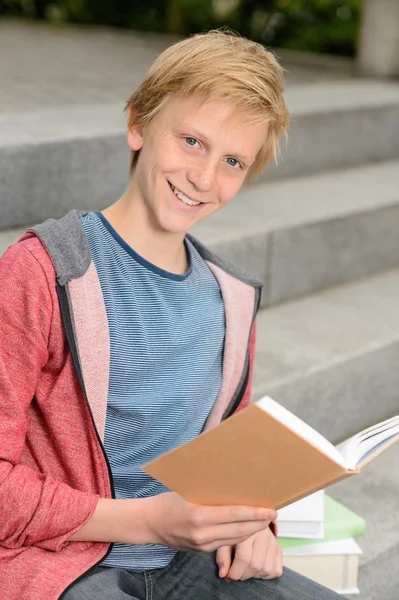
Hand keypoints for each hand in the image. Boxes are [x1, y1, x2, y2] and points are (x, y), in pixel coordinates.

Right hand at [143, 492, 275, 551]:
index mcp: (199, 515)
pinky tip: (247, 529)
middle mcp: (202, 533)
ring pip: (235, 539)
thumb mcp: (188, 492)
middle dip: (259, 523)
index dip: (254, 513)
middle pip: (239, 529)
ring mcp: (202, 544)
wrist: (149, 524)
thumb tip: (234, 485)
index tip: (270, 510)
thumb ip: (210, 493)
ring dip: (252, 531)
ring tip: (264, 521)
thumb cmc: (168, 502)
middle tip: (273, 515)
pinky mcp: (202, 550)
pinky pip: (226, 543)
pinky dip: (239, 536)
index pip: (234, 514)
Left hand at [216, 526, 282, 580]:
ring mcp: (274, 542)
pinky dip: (265, 574)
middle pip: (255, 565)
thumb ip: (222, 557)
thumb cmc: (234, 531)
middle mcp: (264, 534)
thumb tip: (223, 574)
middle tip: (235, 573)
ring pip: (266, 569)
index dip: (234, 572)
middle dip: (243, 575)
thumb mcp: (224, 539)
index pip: (244, 557)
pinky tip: (256, 567)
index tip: (227, 576)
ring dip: (253, 575)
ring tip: (245, 568)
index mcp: (248, 529)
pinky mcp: (279, 549)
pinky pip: (276, 571)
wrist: (249, 521)